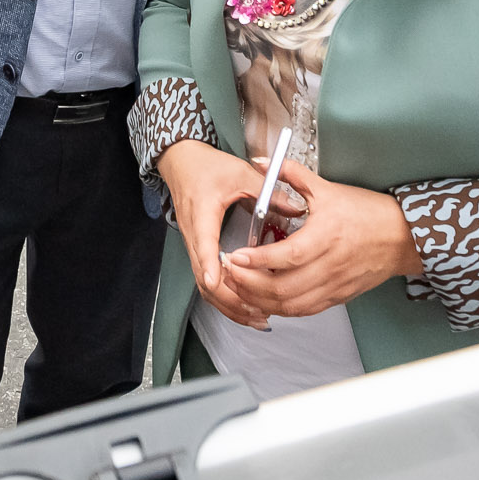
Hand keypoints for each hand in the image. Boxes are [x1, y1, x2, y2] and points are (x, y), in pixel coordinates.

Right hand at [155, 140, 305, 329]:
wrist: (181, 163)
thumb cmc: (206, 166)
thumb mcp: (240, 172)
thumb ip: (267, 190)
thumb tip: (296, 207)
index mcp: (202, 212)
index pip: (203, 243)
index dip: (209, 264)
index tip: (217, 281)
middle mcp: (194, 233)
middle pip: (203, 275)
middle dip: (229, 297)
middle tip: (256, 309)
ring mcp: (194, 244)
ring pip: (204, 284)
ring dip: (228, 303)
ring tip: (256, 316)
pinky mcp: (198, 251)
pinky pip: (206, 281)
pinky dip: (224, 297)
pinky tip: (244, 306)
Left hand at [219, 161, 415, 321]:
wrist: (402, 237)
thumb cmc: (367, 212)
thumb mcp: (327, 188)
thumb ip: (291, 174)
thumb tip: (260, 162)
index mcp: (327, 235)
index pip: (287, 256)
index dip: (257, 260)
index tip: (235, 255)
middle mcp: (330, 265)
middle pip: (283, 288)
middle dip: (249, 284)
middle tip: (229, 271)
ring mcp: (334, 285)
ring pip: (290, 305)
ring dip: (260, 300)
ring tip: (239, 285)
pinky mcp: (337, 297)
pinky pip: (304, 310)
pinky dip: (280, 308)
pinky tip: (264, 298)